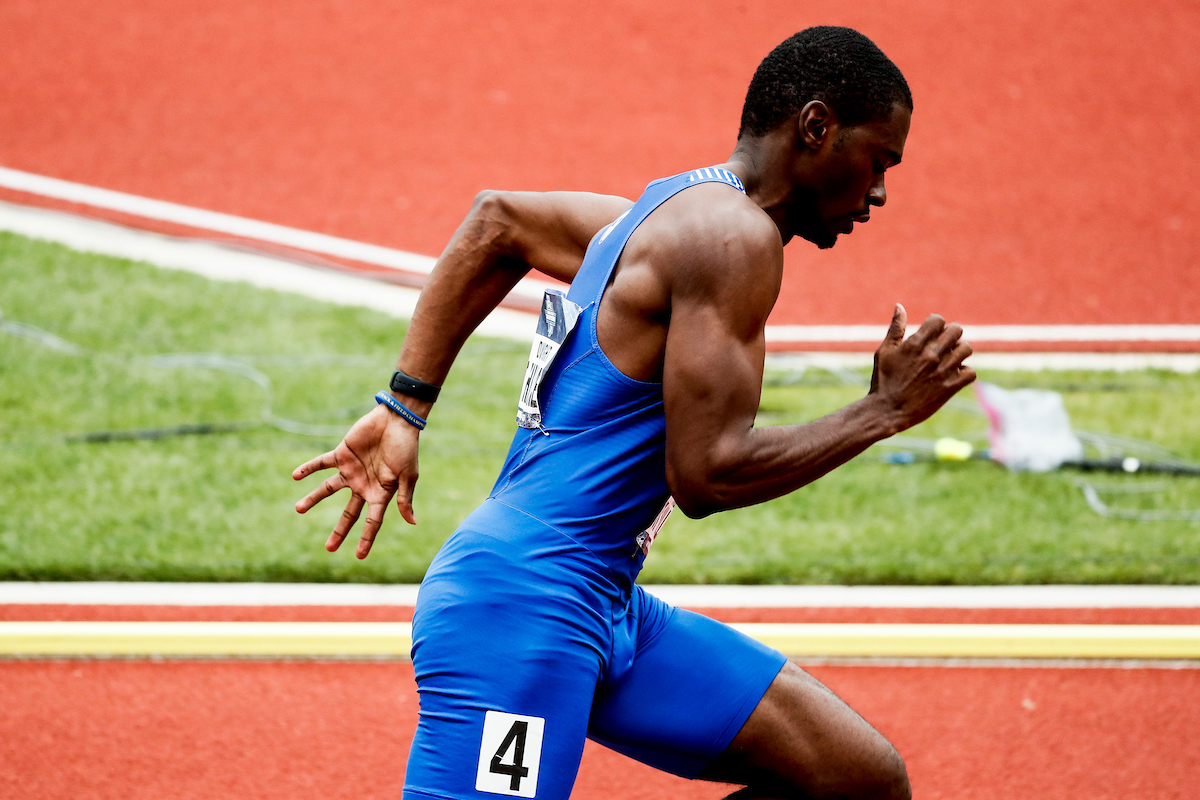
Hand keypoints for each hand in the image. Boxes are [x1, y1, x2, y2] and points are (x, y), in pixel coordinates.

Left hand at [292, 403, 419, 558]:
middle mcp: (364, 485)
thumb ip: (404, 498)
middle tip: (328, 548)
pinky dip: (308, 469)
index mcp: (381, 493)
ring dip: (313, 499)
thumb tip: (412, 522)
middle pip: (348, 514)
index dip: (366, 539)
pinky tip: (296, 475)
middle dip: (339, 531)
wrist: (396, 420)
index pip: (372, 522)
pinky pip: (321, 464)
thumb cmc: (406, 448)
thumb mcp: (407, 476)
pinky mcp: (342, 454)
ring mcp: (351, 470)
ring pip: (328, 490)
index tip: (359, 556)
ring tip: (298, 509)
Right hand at [869, 304, 975, 432]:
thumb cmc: (883, 380)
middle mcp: (931, 355)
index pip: (938, 320)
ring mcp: (943, 371)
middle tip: (943, 343)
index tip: (932, 331)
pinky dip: (965, 372)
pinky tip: (954, 374)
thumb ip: (895, 328)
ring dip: (959, 351)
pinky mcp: (950, 388)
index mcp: (915, 344)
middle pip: (956, 331)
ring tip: (950, 358)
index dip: (936, 323)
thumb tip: (900, 306)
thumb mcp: (885, 351)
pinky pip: (970, 373)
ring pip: (966, 349)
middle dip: (950, 334)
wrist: (887, 411)